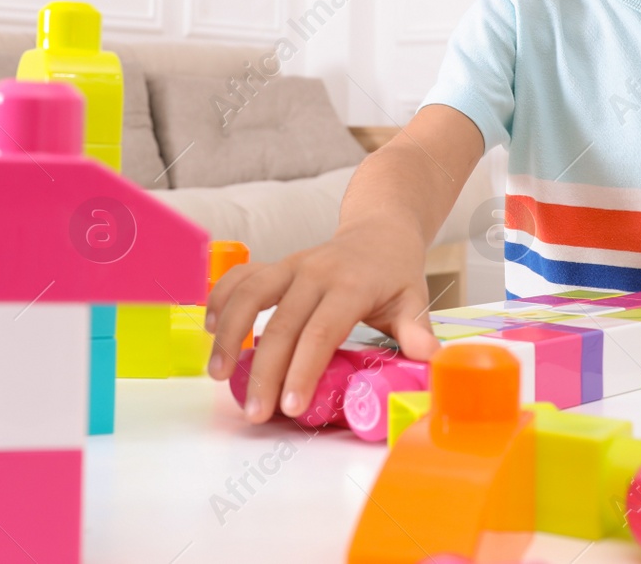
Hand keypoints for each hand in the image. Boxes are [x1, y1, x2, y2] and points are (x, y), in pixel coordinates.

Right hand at [204, 217, 440, 422]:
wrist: (379, 228)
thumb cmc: (395, 272)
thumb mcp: (413, 298)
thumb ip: (417, 330)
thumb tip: (432, 360)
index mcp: (350, 285)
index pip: (321, 332)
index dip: (303, 369)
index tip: (290, 405)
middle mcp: (315, 272)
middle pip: (281, 324)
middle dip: (264, 371)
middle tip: (255, 412)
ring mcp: (290, 265)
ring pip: (249, 295)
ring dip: (229, 334)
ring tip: (218, 374)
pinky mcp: (274, 264)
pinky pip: (239, 278)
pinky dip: (220, 300)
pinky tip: (208, 329)